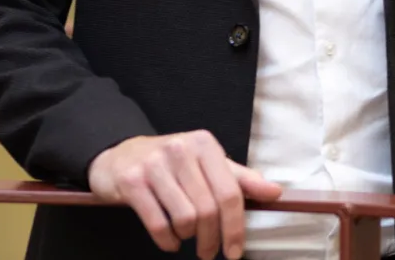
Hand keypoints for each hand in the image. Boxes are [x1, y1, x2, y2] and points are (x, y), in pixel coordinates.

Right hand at [88, 130, 282, 259]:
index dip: (235, 227)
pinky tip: (171, 242)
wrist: (120, 155)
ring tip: (187, 238)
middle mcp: (180, 150)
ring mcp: (154, 165)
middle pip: (208, 209)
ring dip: (189, 238)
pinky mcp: (132, 181)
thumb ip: (240, 179)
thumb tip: (274, 192)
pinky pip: (157, 222)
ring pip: (185, 217)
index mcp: (204, 144)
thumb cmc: (170, 163)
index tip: (235, 250)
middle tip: (209, 253)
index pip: (230, 192)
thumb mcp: (207, 163)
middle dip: (212, 239)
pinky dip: (167, 241)